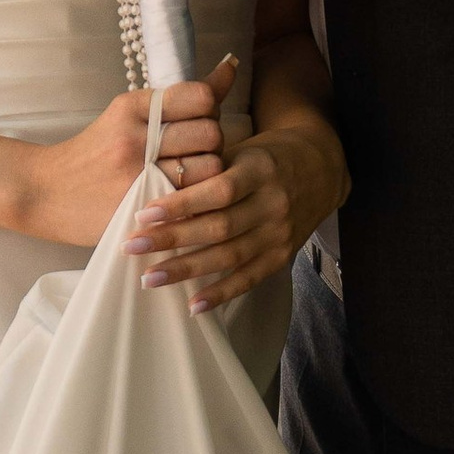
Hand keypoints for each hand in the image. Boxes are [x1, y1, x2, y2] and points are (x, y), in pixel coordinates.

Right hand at [18, 61, 238, 246]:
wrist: (42, 192)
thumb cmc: (92, 153)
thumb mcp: (128, 116)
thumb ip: (180, 99)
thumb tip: (229, 66)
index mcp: (132, 106)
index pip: (201, 97)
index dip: (209, 112)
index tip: (196, 122)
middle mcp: (136, 135)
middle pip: (212, 133)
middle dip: (213, 145)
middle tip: (195, 155)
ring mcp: (138, 172)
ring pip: (210, 168)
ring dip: (209, 175)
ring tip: (188, 179)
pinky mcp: (141, 205)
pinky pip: (195, 198)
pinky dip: (196, 199)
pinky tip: (181, 199)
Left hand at [130, 118, 345, 313]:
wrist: (321, 170)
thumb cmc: (266, 156)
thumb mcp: (241, 148)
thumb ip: (206, 165)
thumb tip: (154, 180)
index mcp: (259, 170)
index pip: (218, 191)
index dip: (180, 205)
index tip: (143, 214)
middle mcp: (273, 204)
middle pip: (219, 227)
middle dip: (172, 240)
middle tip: (132, 247)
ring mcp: (279, 233)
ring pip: (230, 256)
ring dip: (187, 270)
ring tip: (149, 278)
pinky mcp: (282, 256)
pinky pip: (250, 279)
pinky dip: (222, 293)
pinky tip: (193, 305)